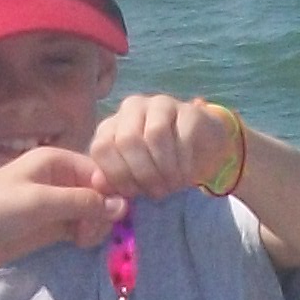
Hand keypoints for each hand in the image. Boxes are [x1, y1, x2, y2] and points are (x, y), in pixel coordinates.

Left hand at [0, 143, 119, 264]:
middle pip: (98, 192)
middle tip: (90, 232)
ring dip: (94, 226)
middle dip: (102, 212)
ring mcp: (53, 205)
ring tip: (83, 239)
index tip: (114, 216)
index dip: (111, 192)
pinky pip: (78, 227)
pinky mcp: (47, 228)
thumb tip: (123, 205)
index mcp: (56, 160)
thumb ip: (84, 202)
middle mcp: (58, 179)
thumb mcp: (42, 201)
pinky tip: (80, 243)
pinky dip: (84, 235)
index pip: (99, 171)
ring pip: (90, 212)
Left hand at [90, 92, 239, 199]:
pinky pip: (181, 137)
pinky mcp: (188, 110)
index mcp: (111, 126)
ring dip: (164, 169)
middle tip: (157, 192)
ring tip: (172, 186)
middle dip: (143, 174)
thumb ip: (113, 180)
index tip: (134, 195)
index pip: (101, 148)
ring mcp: (160, 105)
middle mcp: (131, 109)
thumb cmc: (159, 166)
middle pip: (128, 141)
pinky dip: (183, 164)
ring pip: (154, 136)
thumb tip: (99, 185)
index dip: (116, 176)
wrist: (200, 149)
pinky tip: (185, 176)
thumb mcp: (133, 176)